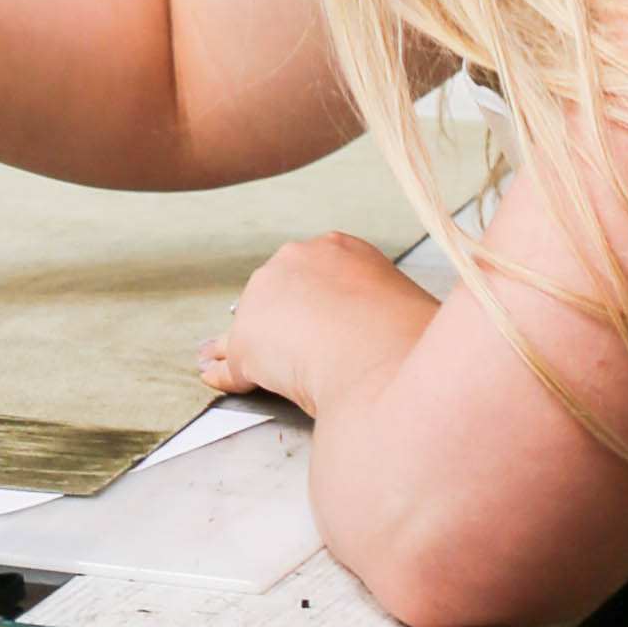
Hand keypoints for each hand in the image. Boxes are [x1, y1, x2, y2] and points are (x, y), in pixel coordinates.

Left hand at [202, 231, 438, 424]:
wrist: (383, 356)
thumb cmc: (409, 337)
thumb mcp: (408, 306)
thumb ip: (389, 309)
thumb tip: (403, 327)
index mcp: (340, 249)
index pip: (314, 271)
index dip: (312, 298)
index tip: (315, 316)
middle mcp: (295, 261)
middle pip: (278, 290)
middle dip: (280, 318)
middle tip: (292, 348)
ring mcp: (265, 297)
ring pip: (249, 323)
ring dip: (247, 344)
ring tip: (243, 363)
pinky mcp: (246, 341)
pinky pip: (230, 360)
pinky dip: (225, 372)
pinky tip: (218, 377)